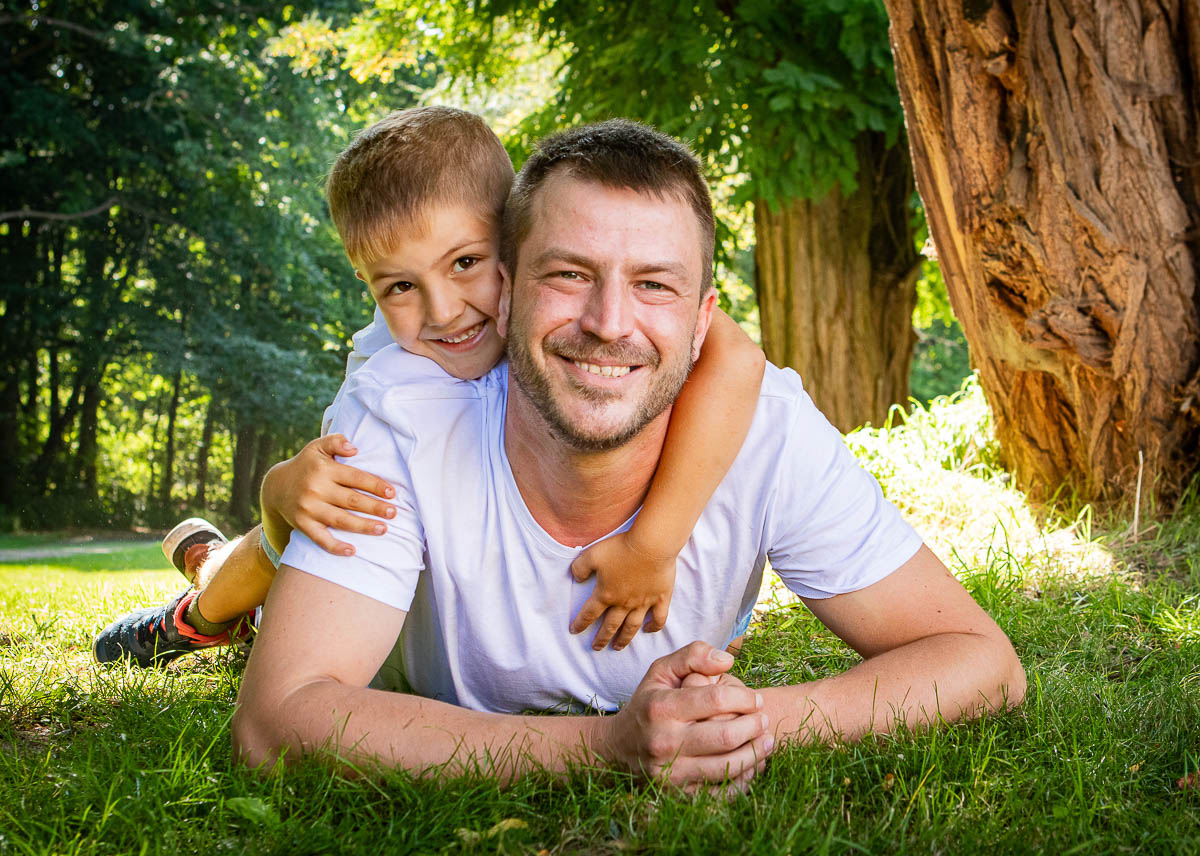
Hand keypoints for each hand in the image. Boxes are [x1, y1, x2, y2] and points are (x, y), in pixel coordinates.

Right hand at [260, 434, 395, 556]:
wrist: (276, 487)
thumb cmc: (306, 465)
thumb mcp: (317, 447)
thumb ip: (336, 441)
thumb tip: (354, 448)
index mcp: (323, 469)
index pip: (355, 478)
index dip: (375, 485)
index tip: (392, 493)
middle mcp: (316, 489)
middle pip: (351, 500)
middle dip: (374, 507)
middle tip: (393, 513)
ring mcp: (308, 509)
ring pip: (340, 520)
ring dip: (363, 526)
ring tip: (383, 529)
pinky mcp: (302, 525)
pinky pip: (320, 539)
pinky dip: (335, 547)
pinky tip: (352, 551)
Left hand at [569, 531, 675, 650]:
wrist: (651, 544)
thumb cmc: (621, 548)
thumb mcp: (592, 554)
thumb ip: (580, 568)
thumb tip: (576, 578)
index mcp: (605, 594)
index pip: (589, 614)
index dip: (580, 623)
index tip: (574, 631)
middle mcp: (623, 603)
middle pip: (610, 626)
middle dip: (601, 638)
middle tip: (596, 648)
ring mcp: (643, 603)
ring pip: (631, 627)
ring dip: (624, 639)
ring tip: (617, 647)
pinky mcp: (660, 598)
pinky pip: (658, 618)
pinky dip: (653, 627)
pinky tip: (648, 630)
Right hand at [597, 642, 773, 794]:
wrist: (618, 749)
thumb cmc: (648, 705)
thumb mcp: (661, 671)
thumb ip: (693, 655)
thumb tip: (727, 660)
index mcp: (661, 708)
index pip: (715, 701)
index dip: (744, 699)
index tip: (756, 699)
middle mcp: (664, 742)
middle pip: (725, 736)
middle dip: (754, 726)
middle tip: (764, 719)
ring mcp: (671, 773)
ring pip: (727, 767)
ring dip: (756, 753)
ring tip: (766, 740)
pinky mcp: (678, 795)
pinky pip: (722, 793)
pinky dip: (744, 780)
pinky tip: (753, 765)